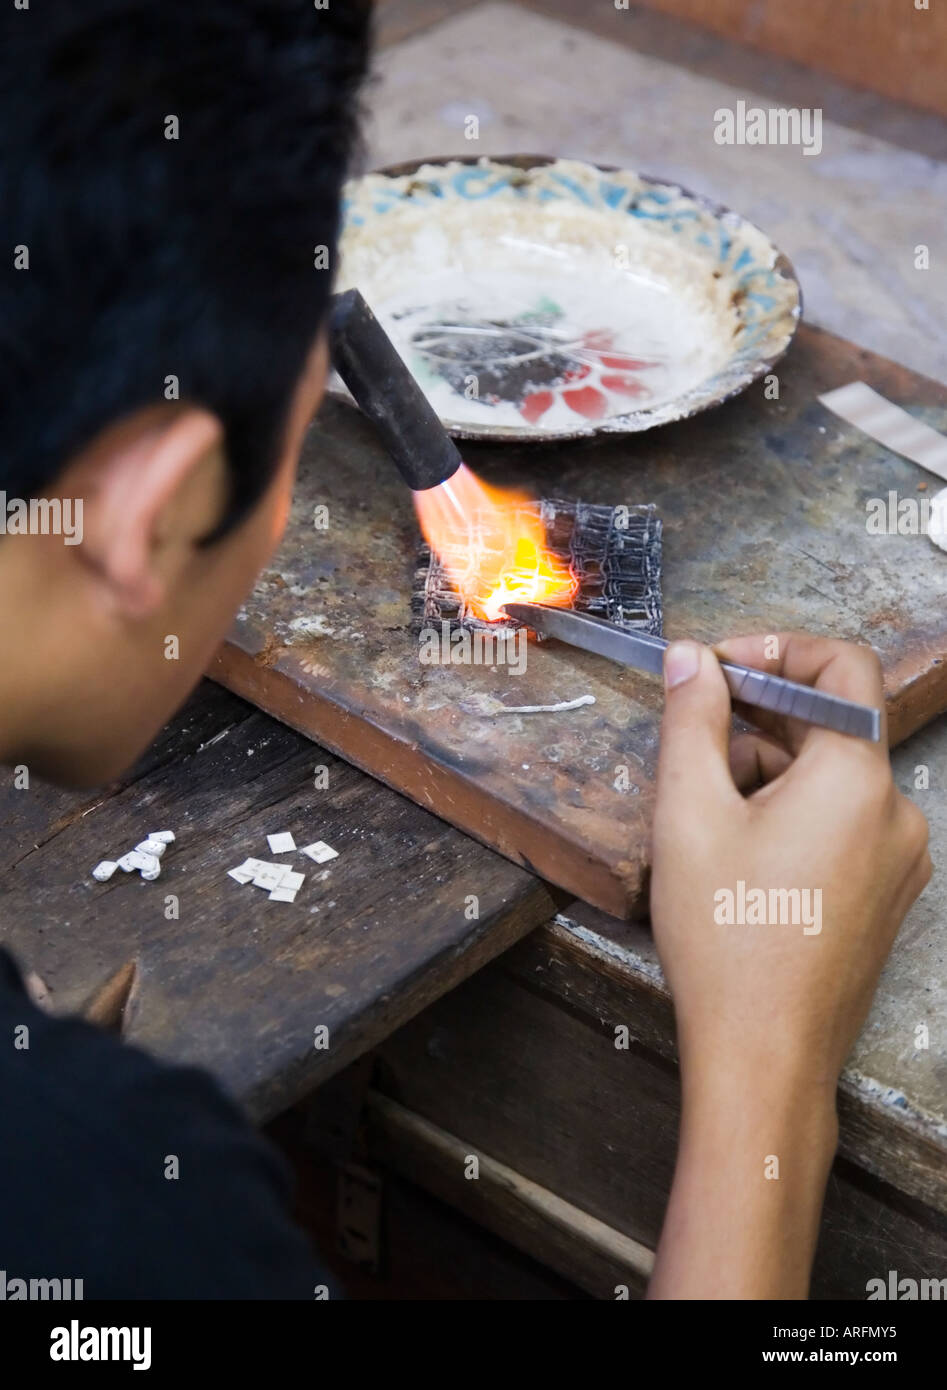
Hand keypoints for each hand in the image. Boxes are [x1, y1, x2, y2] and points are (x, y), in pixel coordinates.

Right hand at [647, 632, 929, 1298]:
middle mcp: (893, 810)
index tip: (717, 668)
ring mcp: (896, 858)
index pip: (842, 665)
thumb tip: (692, 657)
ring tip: (703, 800)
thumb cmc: (726, 939)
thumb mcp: (690, 813)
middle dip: (761, 713)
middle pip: (834, 723)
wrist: (764, 1056)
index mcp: (856, 777)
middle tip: (694, 728)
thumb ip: (693, 720)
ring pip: (833, 776)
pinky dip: (793, 809)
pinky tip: (737, 842)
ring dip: (771, 765)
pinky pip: (842, 821)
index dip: (776, 648)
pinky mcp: (884, 894)